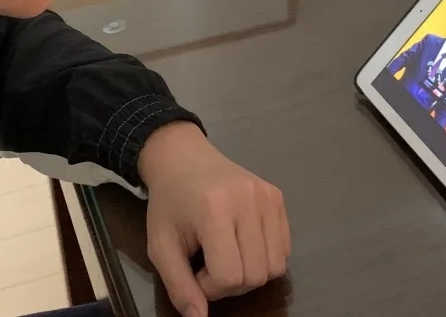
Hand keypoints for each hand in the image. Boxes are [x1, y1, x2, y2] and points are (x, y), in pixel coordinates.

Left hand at [137, 122, 290, 316]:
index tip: (195, 271)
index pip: (229, 276)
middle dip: (231, 283)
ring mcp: (267, 196)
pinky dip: (265, 256)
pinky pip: (284, 248)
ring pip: (275, 266)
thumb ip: (178, 286)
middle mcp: (248, 200)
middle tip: (209, 264)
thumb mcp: (161, 246)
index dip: (210, 286)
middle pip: (256, 275)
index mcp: (214, 209)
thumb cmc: (169, 204)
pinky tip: (242, 242)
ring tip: (227, 254)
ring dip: (250, 272)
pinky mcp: (278, 196)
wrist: (183, 159)